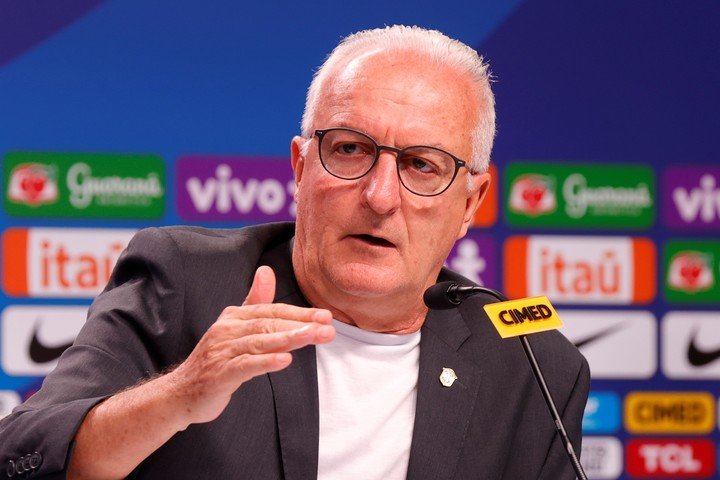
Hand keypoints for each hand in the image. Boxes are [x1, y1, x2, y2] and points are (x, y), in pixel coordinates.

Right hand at [167, 265, 334, 426]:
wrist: (181, 393)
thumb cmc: (216, 359)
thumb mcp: (235, 328)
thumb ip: (255, 302)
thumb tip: (266, 271)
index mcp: (234, 316)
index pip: (272, 311)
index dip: (300, 313)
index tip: (325, 316)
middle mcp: (227, 329)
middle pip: (269, 324)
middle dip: (301, 325)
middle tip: (328, 328)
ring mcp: (222, 351)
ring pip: (260, 342)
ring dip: (289, 339)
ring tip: (313, 337)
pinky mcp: (220, 374)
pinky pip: (245, 365)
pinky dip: (266, 362)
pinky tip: (285, 361)